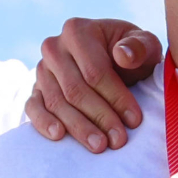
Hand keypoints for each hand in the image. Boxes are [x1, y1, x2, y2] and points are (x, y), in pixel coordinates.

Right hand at [26, 18, 158, 152]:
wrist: (113, 59)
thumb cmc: (131, 55)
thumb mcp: (144, 45)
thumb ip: (139, 46)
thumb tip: (122, 55)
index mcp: (77, 31)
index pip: (95, 72)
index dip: (116, 98)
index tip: (134, 120)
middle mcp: (54, 48)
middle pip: (75, 90)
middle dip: (99, 117)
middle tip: (118, 140)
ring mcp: (41, 70)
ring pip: (57, 102)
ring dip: (78, 127)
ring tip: (99, 146)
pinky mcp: (35, 89)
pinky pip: (33, 107)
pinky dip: (43, 123)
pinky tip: (58, 136)